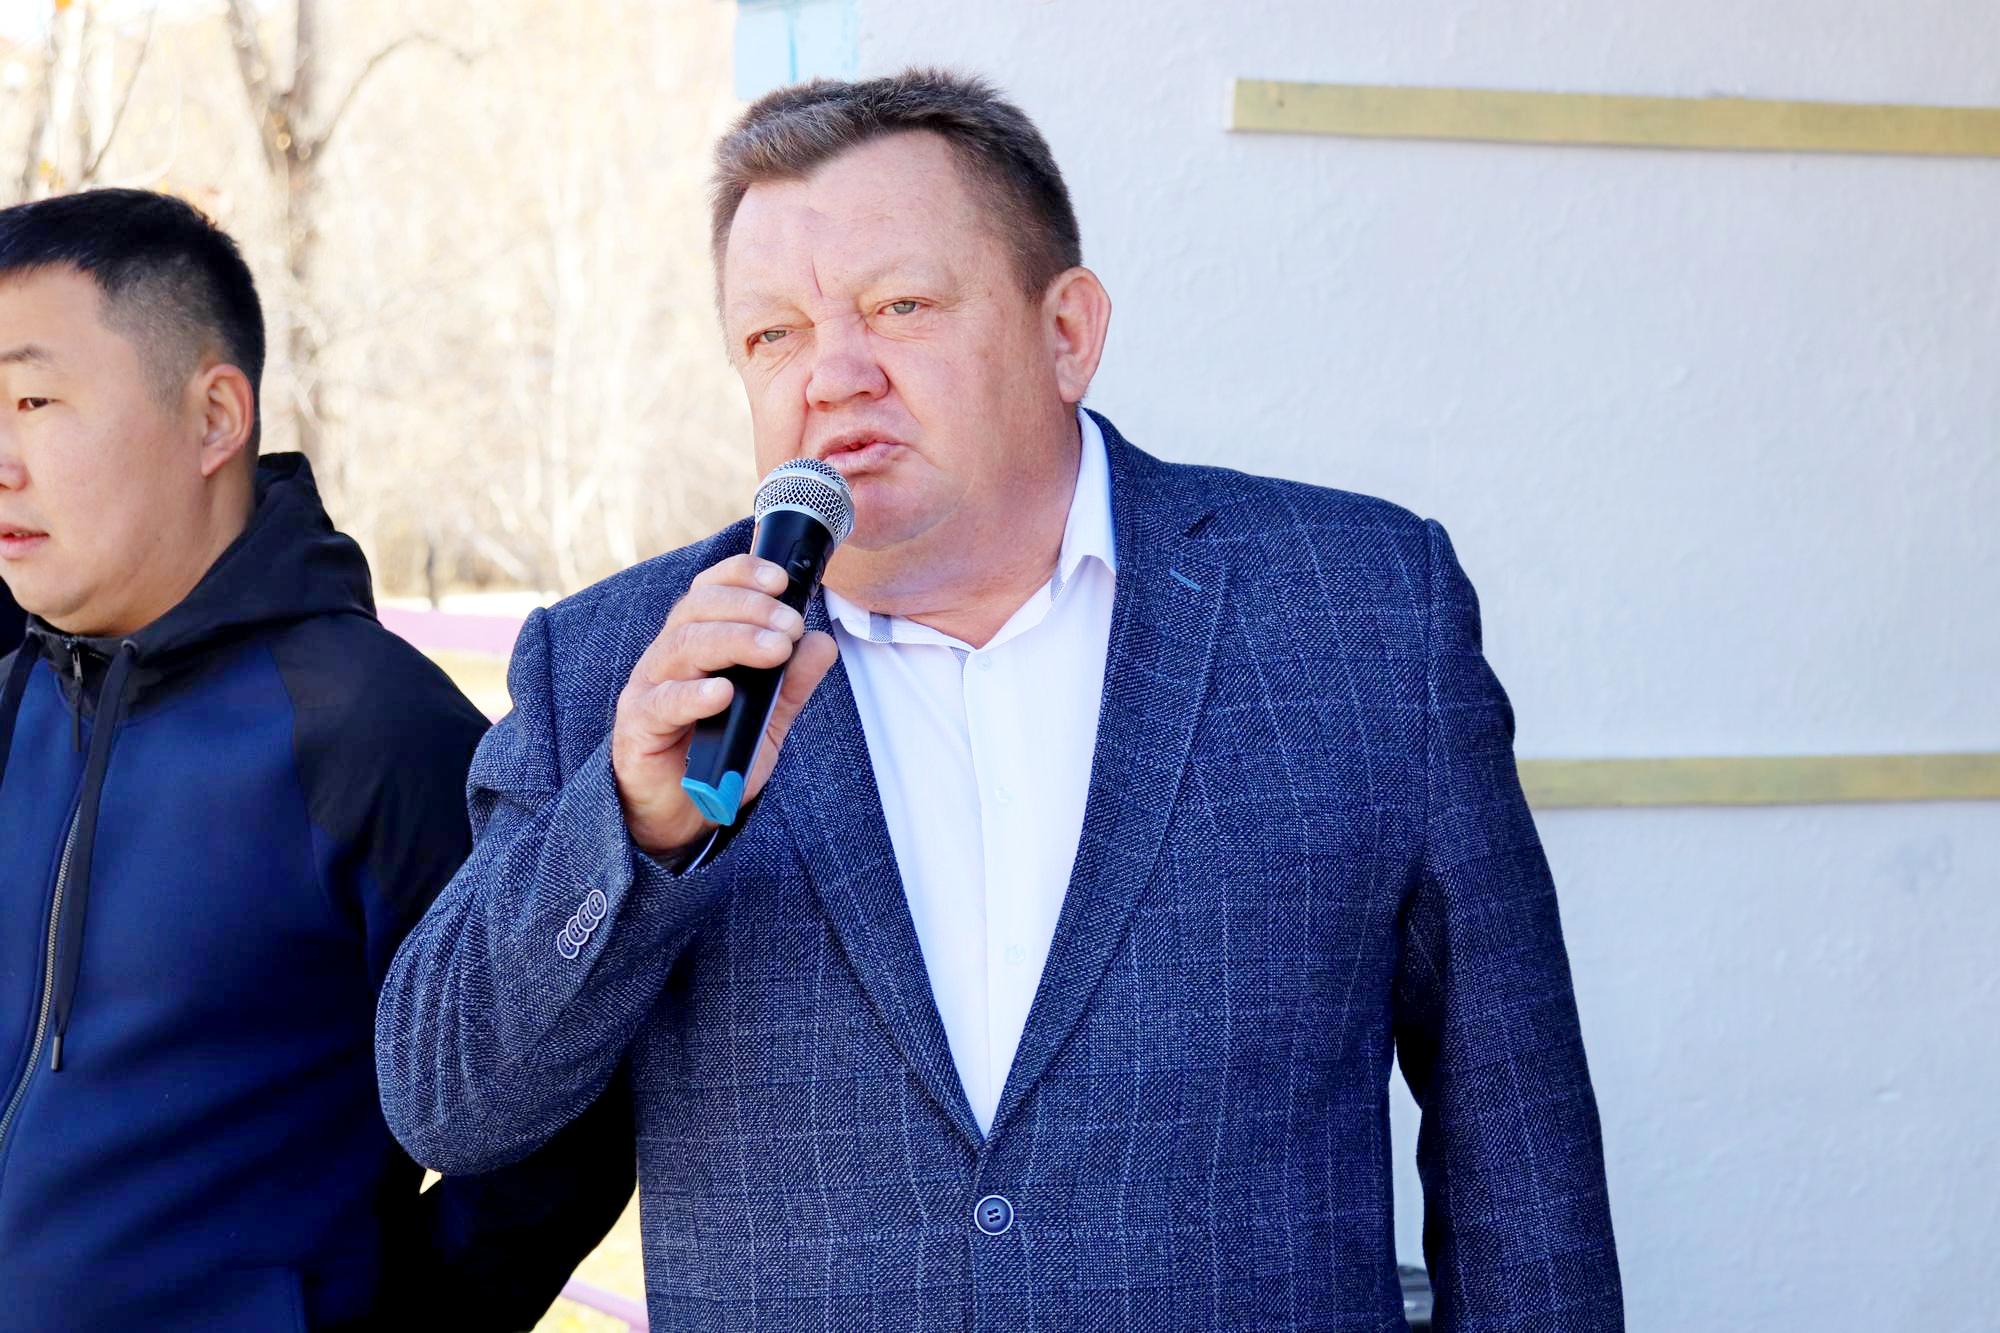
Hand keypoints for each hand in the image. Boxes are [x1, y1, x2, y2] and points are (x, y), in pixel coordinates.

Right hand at [611, 555, 837, 856]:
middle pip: (699, 610)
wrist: (681, 812)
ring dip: (734, 641)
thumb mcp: (767, 717)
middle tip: (791, 625)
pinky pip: (663, 703)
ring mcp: (649, 689)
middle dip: (750, 608)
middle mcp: (668, 656)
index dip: (742, 574)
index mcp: (696, 641)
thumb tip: (822, 642)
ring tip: (775, 650)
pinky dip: (694, 695)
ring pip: (683, 646)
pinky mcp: (638, 727)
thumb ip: (792, 681)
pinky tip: (723, 692)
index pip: (711, 590)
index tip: (783, 579)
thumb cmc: (719, 755)